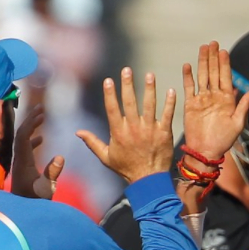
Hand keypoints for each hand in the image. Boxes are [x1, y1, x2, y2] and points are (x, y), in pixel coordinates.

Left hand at [10, 103, 64, 198]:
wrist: (22, 214)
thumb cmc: (35, 202)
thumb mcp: (46, 189)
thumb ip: (52, 173)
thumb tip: (61, 156)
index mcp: (22, 161)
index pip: (23, 136)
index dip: (31, 123)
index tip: (42, 113)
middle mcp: (18, 160)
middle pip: (21, 134)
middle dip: (30, 120)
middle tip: (41, 108)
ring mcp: (19, 164)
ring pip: (22, 141)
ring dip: (31, 128)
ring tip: (41, 119)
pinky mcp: (22, 169)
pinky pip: (25, 149)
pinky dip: (32, 141)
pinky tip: (41, 139)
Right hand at [77, 68, 175, 183]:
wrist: (148, 180)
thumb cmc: (126, 169)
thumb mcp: (106, 157)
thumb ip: (93, 142)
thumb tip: (78, 132)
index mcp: (119, 133)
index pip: (113, 109)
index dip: (110, 94)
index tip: (109, 80)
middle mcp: (134, 129)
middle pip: (130, 102)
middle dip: (128, 85)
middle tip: (127, 70)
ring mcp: (150, 130)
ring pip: (150, 105)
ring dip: (149, 89)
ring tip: (149, 75)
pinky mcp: (164, 133)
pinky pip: (167, 115)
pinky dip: (169, 103)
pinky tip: (170, 90)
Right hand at [182, 41, 248, 162]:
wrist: (206, 151)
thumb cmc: (223, 140)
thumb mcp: (237, 124)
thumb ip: (243, 107)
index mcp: (227, 99)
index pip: (226, 77)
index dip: (225, 63)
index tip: (224, 50)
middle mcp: (214, 96)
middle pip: (214, 72)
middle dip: (213, 57)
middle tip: (213, 42)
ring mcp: (202, 99)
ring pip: (202, 76)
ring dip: (202, 62)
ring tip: (202, 48)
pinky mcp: (190, 105)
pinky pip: (189, 88)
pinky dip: (188, 77)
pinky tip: (188, 66)